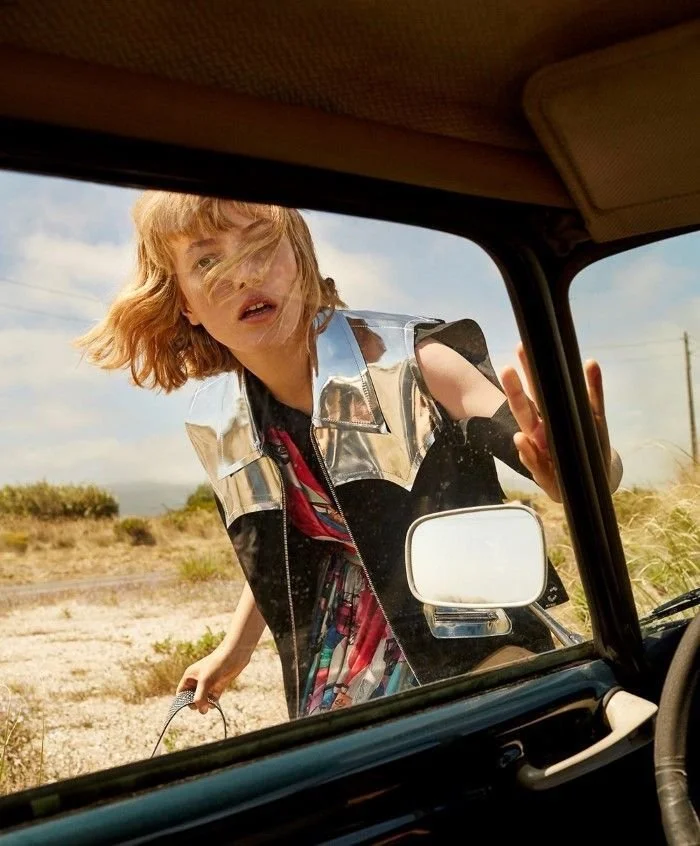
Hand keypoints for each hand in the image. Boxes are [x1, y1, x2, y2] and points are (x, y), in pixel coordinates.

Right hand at [175, 644, 245, 713]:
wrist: (235, 655)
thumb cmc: (217, 664)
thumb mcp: (205, 681)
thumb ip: (200, 697)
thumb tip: (202, 711)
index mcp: (190, 676)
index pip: (181, 693)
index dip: (183, 701)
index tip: (191, 705)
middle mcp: (197, 680)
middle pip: (191, 698)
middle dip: (196, 704)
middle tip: (202, 704)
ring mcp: (208, 684)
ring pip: (202, 699)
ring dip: (205, 704)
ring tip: (210, 703)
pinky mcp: (217, 686)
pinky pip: (212, 699)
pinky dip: (213, 703)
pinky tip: (215, 703)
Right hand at [500, 344, 614, 502]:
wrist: (591, 482)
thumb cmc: (587, 447)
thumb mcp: (594, 417)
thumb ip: (593, 392)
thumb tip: (591, 362)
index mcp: (548, 416)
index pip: (536, 389)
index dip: (529, 370)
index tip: (522, 347)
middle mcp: (539, 432)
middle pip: (524, 408)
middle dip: (515, 390)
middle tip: (507, 369)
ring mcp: (539, 452)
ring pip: (525, 433)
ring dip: (520, 430)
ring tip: (510, 399)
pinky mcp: (543, 474)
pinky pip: (534, 463)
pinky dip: (528, 453)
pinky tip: (521, 440)